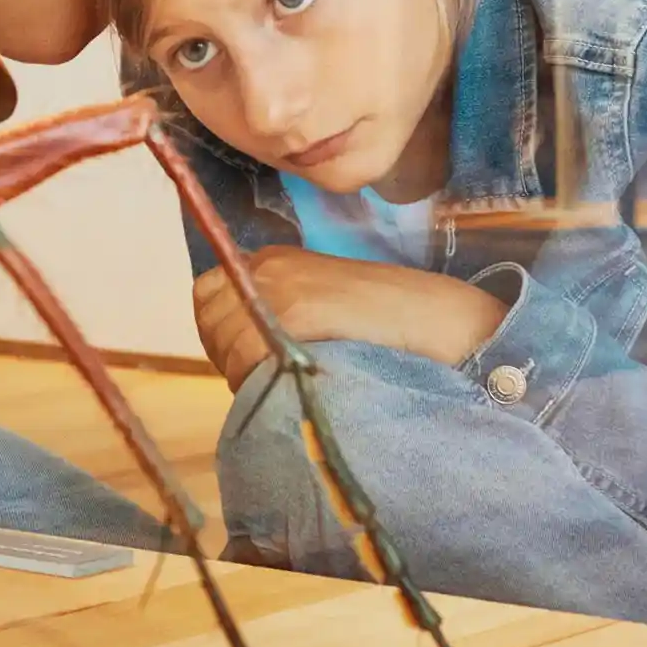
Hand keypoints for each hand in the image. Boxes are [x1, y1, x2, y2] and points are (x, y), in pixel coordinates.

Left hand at [190, 247, 507, 390]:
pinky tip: (297, 387)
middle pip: (209, 322)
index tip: (245, 357)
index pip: (207, 293)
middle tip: (269, 378)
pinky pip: (246, 360)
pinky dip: (261, 382)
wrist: (439, 321)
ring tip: (291, 384)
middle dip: (229, 355)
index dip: (220, 330)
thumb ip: (284, 312)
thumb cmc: (394, 322)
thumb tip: (244, 350)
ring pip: (225, 347)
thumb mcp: (328, 301)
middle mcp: (268, 268)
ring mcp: (278, 291)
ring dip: (246, 374)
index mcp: (276, 259)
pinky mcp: (291, 317)